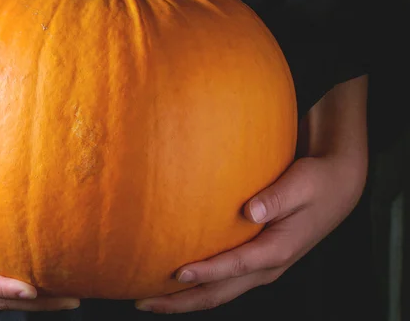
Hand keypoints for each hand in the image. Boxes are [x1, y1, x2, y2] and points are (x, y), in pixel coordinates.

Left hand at [135, 76, 368, 313]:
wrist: (337, 187)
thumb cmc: (317, 181)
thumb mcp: (302, 184)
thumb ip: (277, 198)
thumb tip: (251, 211)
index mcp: (278, 250)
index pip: (235, 267)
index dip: (206, 272)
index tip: (176, 272)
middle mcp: (268, 266)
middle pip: (219, 293)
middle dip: (181, 301)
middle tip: (144, 301)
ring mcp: (262, 267)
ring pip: (219, 292)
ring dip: (185, 298)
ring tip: (150, 298)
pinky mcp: (256, 259)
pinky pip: (223, 280)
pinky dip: (199, 285)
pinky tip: (176, 279)